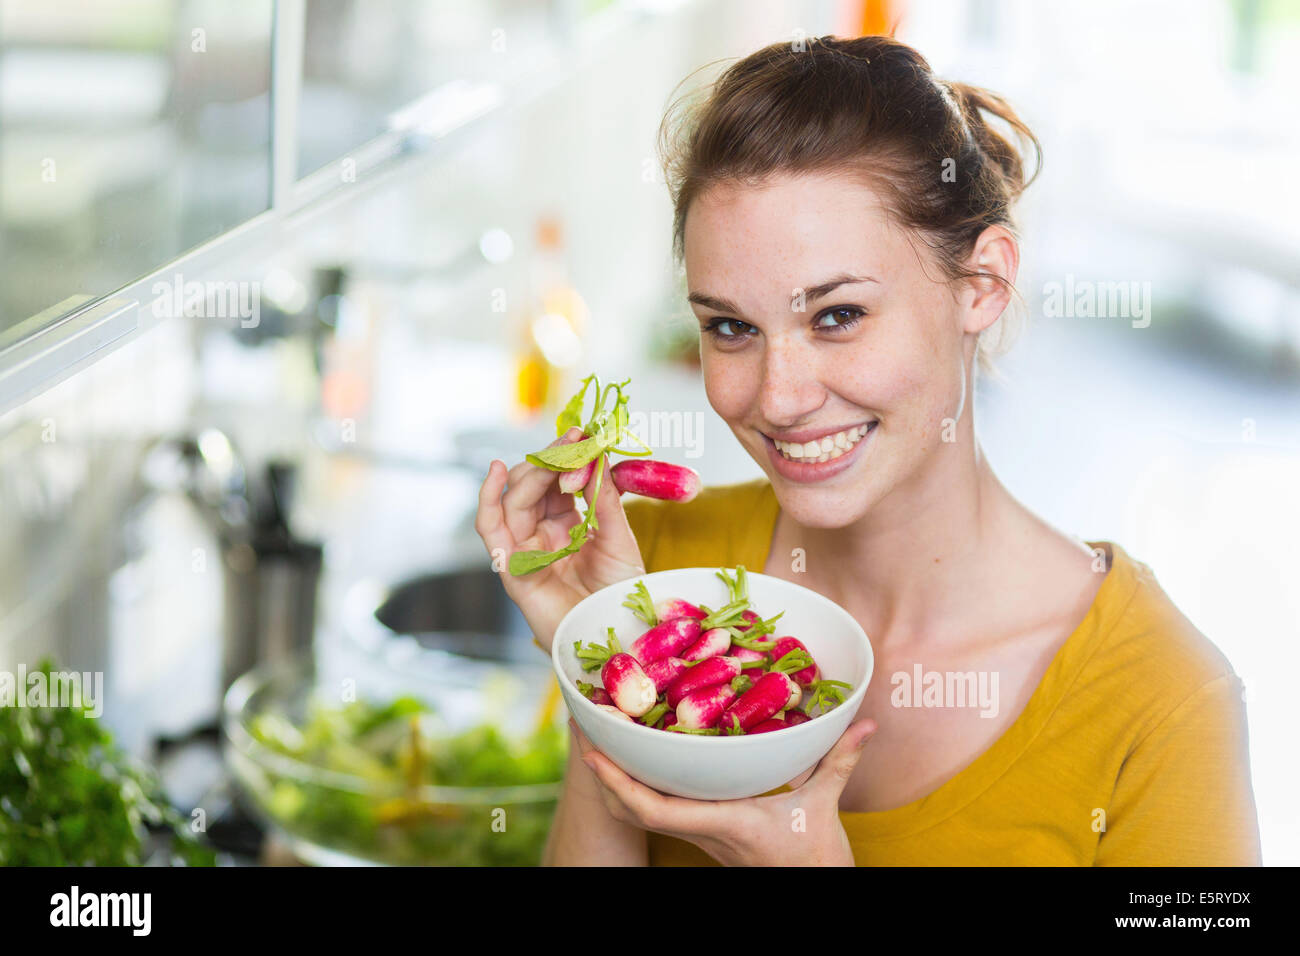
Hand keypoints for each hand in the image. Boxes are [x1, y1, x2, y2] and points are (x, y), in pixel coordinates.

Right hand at [475, 426, 645, 652]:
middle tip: (574, 441)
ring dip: (533, 473)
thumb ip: (603, 498)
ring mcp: (525, 550)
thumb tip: (596, 454)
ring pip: (513, 499)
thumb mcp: (619, 537)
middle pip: (533, 486)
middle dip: (551, 460)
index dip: (568, 456)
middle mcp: (542, 534)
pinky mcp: (512, 569)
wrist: (617, 636)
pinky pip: (491, 529)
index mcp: (568, 524)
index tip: (584, 431)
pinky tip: (497, 471)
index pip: (558, 481)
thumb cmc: (619, 593)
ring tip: (556, 457)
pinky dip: (488, 498)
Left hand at [573, 717, 877, 865]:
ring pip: (637, 812)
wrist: (810, 888)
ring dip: (613, 777)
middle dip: (602, 772)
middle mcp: (701, 827)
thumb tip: (864, 722)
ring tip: (599, 732)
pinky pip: (657, 807)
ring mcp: (698, 830)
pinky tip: (635, 752)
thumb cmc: (815, 854)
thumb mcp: (826, 803)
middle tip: (583, 726)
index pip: (656, 810)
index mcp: (722, 820)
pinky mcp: (702, 828)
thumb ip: (840, 759)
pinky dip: (637, 782)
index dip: (619, 783)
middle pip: (630, 810)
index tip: (594, 752)